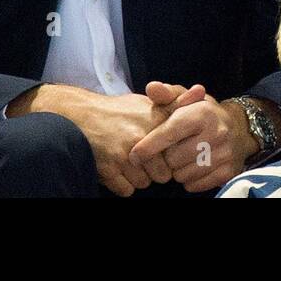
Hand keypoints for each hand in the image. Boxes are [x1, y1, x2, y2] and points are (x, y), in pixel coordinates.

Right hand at [6, 83, 169, 197]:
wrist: (81, 115)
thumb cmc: (118, 111)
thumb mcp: (147, 102)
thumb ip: (174, 102)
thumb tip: (200, 90)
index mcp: (155, 120)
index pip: (177, 152)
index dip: (170, 156)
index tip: (163, 152)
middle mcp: (141, 137)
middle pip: (163, 174)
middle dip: (154, 170)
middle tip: (143, 159)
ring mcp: (124, 155)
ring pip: (144, 184)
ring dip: (138, 177)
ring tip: (127, 161)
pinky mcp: (108, 169)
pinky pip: (127, 190)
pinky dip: (122, 184)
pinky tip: (116, 169)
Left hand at [128, 83, 258, 192]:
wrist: (238, 129)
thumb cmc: (203, 113)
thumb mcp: (185, 99)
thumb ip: (166, 94)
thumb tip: (151, 87)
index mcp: (202, 113)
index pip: (169, 134)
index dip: (148, 146)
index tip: (135, 155)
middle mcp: (216, 133)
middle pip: (173, 159)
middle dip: (167, 157)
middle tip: (172, 149)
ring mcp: (224, 154)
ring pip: (182, 175)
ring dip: (177, 170)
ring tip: (184, 157)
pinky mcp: (228, 173)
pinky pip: (194, 186)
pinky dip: (189, 180)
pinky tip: (194, 166)